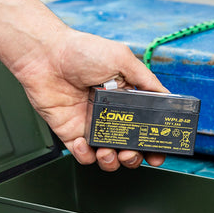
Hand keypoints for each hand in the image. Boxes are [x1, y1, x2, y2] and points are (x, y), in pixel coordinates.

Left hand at [12, 26, 168, 170]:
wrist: (46, 56)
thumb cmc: (81, 51)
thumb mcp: (122, 59)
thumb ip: (145, 80)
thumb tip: (167, 96)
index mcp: (125, 100)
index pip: (144, 127)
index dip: (152, 143)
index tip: (158, 152)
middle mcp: (109, 116)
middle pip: (128, 147)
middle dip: (134, 157)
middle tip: (131, 153)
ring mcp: (90, 126)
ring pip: (107, 156)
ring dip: (111, 161)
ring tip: (109, 153)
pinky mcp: (71, 134)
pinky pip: (82, 154)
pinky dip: (86, 155)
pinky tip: (85, 144)